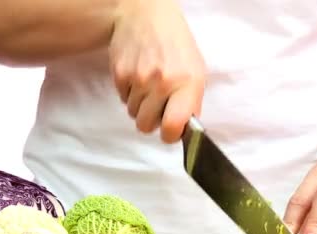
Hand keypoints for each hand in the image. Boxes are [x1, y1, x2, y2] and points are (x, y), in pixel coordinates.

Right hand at [109, 0, 206, 142]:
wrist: (146, 15)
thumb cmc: (176, 45)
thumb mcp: (196, 71)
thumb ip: (191, 102)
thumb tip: (183, 130)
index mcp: (188, 83)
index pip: (173, 126)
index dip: (170, 135)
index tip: (170, 131)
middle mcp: (163, 82)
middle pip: (146, 125)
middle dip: (151, 120)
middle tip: (158, 106)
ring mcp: (139, 78)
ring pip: (133, 113)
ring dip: (140, 105)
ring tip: (148, 85)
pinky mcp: (120, 73)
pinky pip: (122, 99)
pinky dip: (129, 92)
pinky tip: (137, 75)